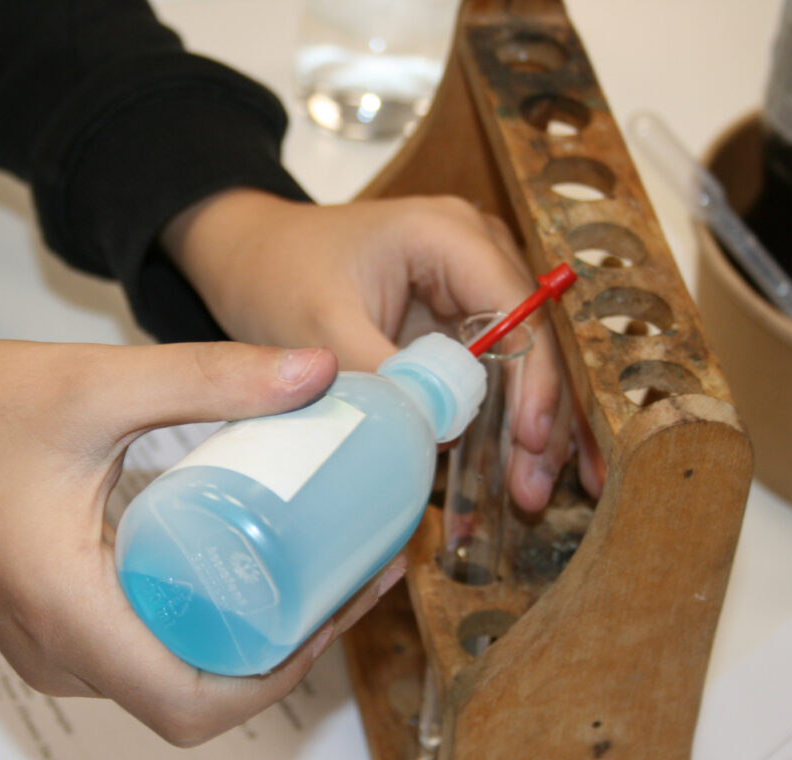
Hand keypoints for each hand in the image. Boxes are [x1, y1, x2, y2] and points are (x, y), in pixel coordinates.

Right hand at [0, 339, 405, 744]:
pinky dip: (203, 623)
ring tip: (311, 564)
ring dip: (247, 639)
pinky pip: (143, 650)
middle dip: (285, 649)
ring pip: (171, 678)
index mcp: (69, 615)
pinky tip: (241, 561)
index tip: (341, 598)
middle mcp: (61, 654)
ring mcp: (53, 648)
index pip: (194, 700)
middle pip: (195, 697)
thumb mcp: (92, 384)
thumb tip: (315, 374)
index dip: (286, 666)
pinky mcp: (53, 626)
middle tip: (345, 571)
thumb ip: (206, 375)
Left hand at [163, 189, 604, 508]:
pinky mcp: (452, 318)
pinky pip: (490, 372)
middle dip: (542, 416)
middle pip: (533, 337)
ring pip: (521, 360)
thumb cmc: (278, 274)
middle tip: (536, 489)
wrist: (249, 256)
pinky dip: (496, 421)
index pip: (515, 307)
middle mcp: (473, 251)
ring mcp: (467, 285)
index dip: (532, 377)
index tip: (529, 439)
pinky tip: (508, 475)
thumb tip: (438, 432)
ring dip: (528, 427)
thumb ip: (380, 374)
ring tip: (530, 495)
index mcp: (446, 232)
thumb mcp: (320, 326)